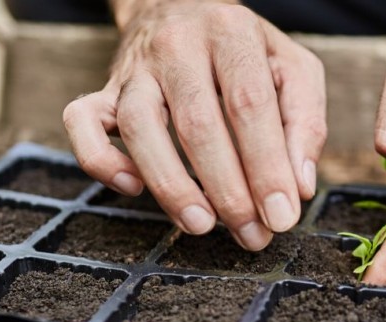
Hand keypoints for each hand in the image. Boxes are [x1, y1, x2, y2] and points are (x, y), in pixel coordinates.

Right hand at [63, 1, 325, 249]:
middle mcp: (178, 45)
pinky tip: (132, 188)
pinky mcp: (103, 90)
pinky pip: (81, 122)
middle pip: (197, 123)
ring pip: (138, 127)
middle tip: (252, 234)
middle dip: (227, 190)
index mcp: (231, 33)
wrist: (179, 6)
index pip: (249, 105)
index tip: (282, 216)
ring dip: (170, 185)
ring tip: (201, 225)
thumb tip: (298, 187)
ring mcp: (134, 69)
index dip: (266, 166)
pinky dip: (101, 161)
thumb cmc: (244, 50)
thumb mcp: (292, 68)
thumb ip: (304, 122)